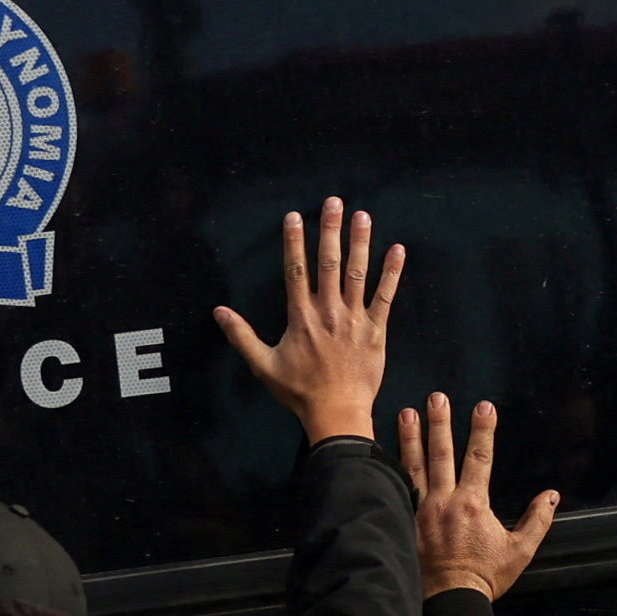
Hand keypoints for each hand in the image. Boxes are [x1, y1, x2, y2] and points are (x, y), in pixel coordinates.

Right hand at [214, 200, 405, 446]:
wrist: (337, 413)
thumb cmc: (299, 392)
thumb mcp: (263, 365)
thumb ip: (241, 336)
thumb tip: (218, 312)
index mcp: (301, 317)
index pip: (296, 271)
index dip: (294, 242)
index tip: (295, 217)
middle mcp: (328, 312)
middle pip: (328, 263)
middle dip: (330, 230)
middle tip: (333, 203)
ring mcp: (354, 319)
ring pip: (358, 274)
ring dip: (360, 243)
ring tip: (363, 215)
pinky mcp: (375, 330)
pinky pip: (385, 297)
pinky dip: (392, 273)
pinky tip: (397, 250)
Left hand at [395, 394, 558, 599]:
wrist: (448, 602)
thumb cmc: (484, 577)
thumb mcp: (519, 551)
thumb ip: (537, 521)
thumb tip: (552, 495)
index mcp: (473, 504)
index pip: (480, 457)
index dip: (482, 430)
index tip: (483, 406)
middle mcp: (444, 501)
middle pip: (441, 453)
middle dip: (439, 422)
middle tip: (436, 397)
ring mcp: (420, 510)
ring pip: (414, 466)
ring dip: (410, 438)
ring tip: (405, 413)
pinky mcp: (404, 522)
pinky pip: (398, 489)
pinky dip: (391, 469)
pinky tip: (383, 453)